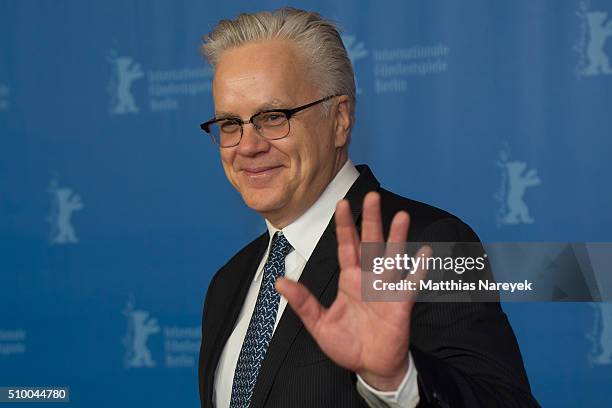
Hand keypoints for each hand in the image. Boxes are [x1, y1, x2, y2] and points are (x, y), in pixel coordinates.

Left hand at [276, 192, 430, 390]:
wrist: (370, 366)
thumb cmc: (347, 344)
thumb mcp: (319, 323)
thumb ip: (302, 302)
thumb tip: (279, 282)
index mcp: (350, 280)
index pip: (346, 246)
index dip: (344, 226)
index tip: (341, 204)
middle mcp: (369, 279)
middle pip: (371, 243)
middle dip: (371, 220)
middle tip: (372, 197)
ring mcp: (386, 289)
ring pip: (392, 257)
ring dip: (397, 237)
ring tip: (401, 216)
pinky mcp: (400, 304)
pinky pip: (410, 283)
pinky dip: (418, 269)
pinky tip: (424, 253)